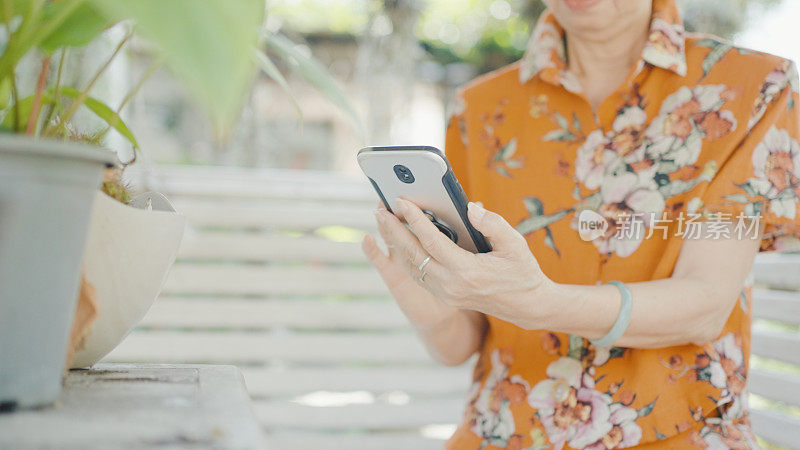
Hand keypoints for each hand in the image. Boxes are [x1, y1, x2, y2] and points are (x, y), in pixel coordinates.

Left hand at [374, 198, 553, 329]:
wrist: (528, 306)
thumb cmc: (523, 271)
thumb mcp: (515, 244)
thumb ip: (492, 223)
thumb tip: (470, 207)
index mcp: (467, 272)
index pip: (432, 242)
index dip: (415, 220)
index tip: (402, 202)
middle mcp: (451, 286)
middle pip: (414, 255)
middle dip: (394, 230)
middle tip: (380, 209)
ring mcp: (447, 294)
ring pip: (412, 266)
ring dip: (397, 243)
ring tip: (386, 221)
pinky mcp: (446, 297)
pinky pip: (419, 275)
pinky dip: (407, 257)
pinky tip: (401, 241)